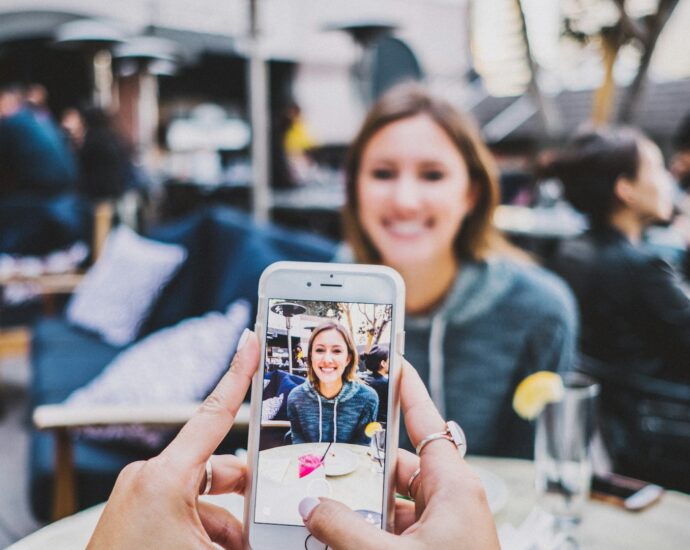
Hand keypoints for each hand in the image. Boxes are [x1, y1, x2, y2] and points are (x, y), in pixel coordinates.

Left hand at [87, 329, 258, 549]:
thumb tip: (279, 535)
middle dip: (246, 496)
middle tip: (268, 517)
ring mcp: (140, 495)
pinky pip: (184, 510)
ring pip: (203, 496)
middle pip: (218, 469)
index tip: (251, 341)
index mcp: (164, 477)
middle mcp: (150, 478)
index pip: (215, 413)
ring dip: (228, 524)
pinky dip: (207, 530)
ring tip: (241, 547)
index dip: (239, 373)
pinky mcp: (136, 512)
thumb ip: (248, 538)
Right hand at [300, 360, 499, 549]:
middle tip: (324, 447)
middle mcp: (449, 502)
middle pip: (399, 464)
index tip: (391, 362)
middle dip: (360, 461)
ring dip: (358, 503)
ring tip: (319, 496)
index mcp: (454, 488)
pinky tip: (334, 533)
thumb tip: (311, 506)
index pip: (427, 423)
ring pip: (392, 501)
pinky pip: (393, 529)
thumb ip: (345, 531)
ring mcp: (440, 530)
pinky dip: (366, 530)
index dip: (408, 391)